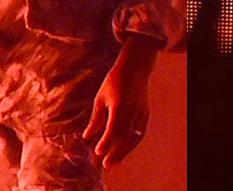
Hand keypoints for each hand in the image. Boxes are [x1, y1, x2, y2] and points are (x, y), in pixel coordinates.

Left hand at [82, 36, 159, 167]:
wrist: (135, 68)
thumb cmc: (114, 81)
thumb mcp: (101, 98)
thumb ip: (96, 119)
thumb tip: (86, 137)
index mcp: (120, 105)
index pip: (114, 128)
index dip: (106, 141)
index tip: (98, 151)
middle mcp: (133, 110)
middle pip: (125, 136)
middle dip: (115, 152)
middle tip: (106, 164)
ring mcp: (141, 112)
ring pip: (134, 137)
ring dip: (125, 151)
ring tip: (115, 161)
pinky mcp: (146, 113)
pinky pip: (140, 132)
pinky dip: (133, 143)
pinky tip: (124, 150)